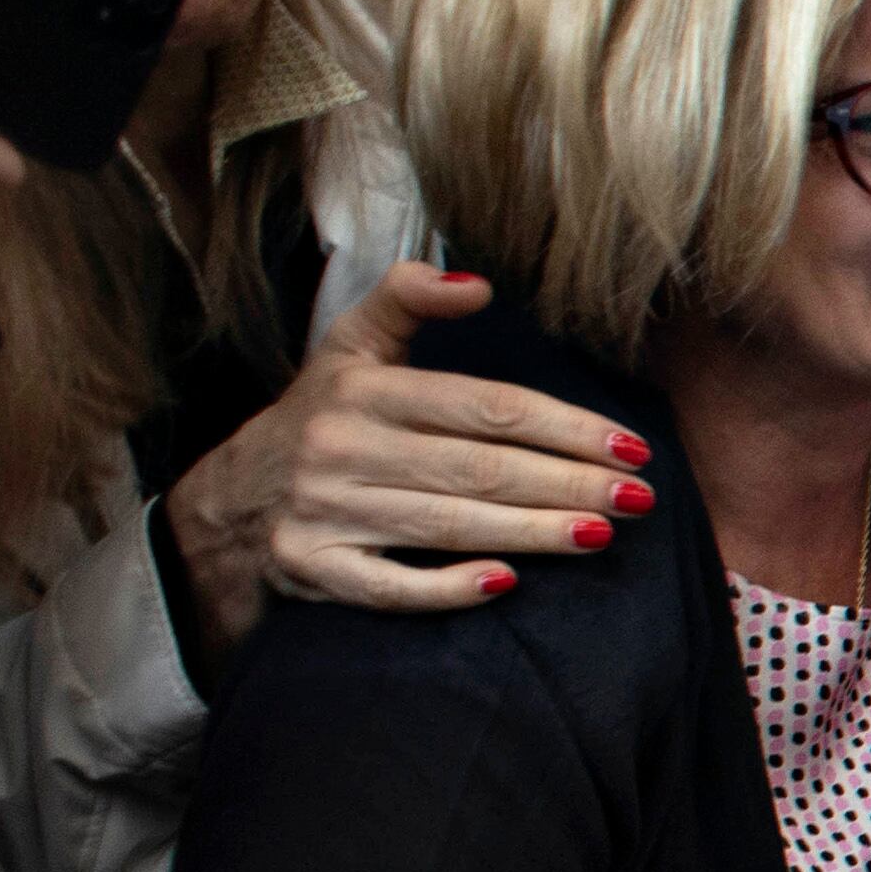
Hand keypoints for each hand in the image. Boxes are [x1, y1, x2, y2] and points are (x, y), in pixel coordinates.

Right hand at [158, 264, 651, 652]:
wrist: (231, 495)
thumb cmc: (324, 415)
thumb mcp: (351, 344)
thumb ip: (408, 300)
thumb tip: (478, 284)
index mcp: (364, 389)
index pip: (486, 408)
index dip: (564, 427)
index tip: (630, 447)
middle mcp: (343, 447)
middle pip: (479, 469)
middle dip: (567, 484)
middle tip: (639, 497)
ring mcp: (326, 511)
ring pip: (447, 525)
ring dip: (533, 533)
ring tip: (602, 534)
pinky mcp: (313, 567)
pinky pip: (389, 587)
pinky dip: (447, 587)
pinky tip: (507, 582)